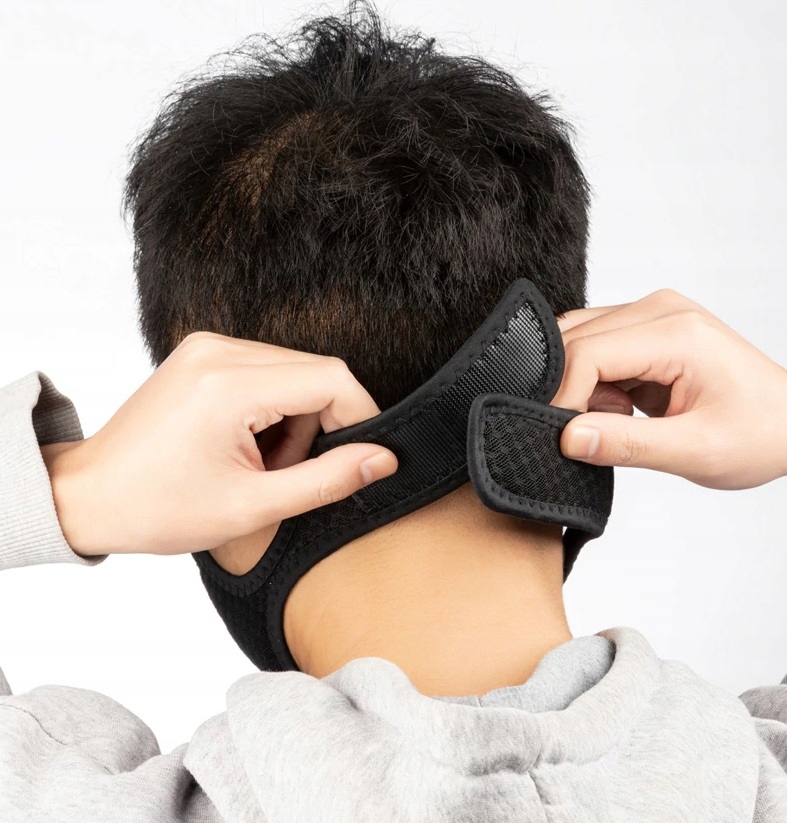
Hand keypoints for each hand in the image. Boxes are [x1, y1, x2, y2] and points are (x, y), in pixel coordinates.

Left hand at [41, 333, 397, 555]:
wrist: (89, 496)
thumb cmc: (157, 508)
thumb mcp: (252, 506)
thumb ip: (327, 480)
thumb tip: (382, 459)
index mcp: (228, 385)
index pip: (332, 378)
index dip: (361, 416)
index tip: (362, 455)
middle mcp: (218, 351)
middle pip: (315, 372)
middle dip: (321, 424)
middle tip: (288, 471)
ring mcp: (207, 347)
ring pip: (294, 372)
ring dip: (296, 418)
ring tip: (259, 462)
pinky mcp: (203, 353)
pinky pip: (266, 370)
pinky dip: (273, 408)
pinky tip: (246, 442)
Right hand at [553, 289, 786, 488]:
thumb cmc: (759, 433)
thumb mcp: (696, 451)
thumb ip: (627, 444)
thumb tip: (568, 438)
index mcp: (676, 332)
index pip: (587, 353)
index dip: (563, 397)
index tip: (562, 437)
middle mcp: (659, 310)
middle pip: (575, 341)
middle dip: (569, 391)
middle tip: (593, 431)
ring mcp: (651, 315)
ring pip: (577, 342)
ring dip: (581, 386)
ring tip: (619, 416)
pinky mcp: (643, 329)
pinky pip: (593, 348)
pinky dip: (592, 383)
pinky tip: (622, 405)